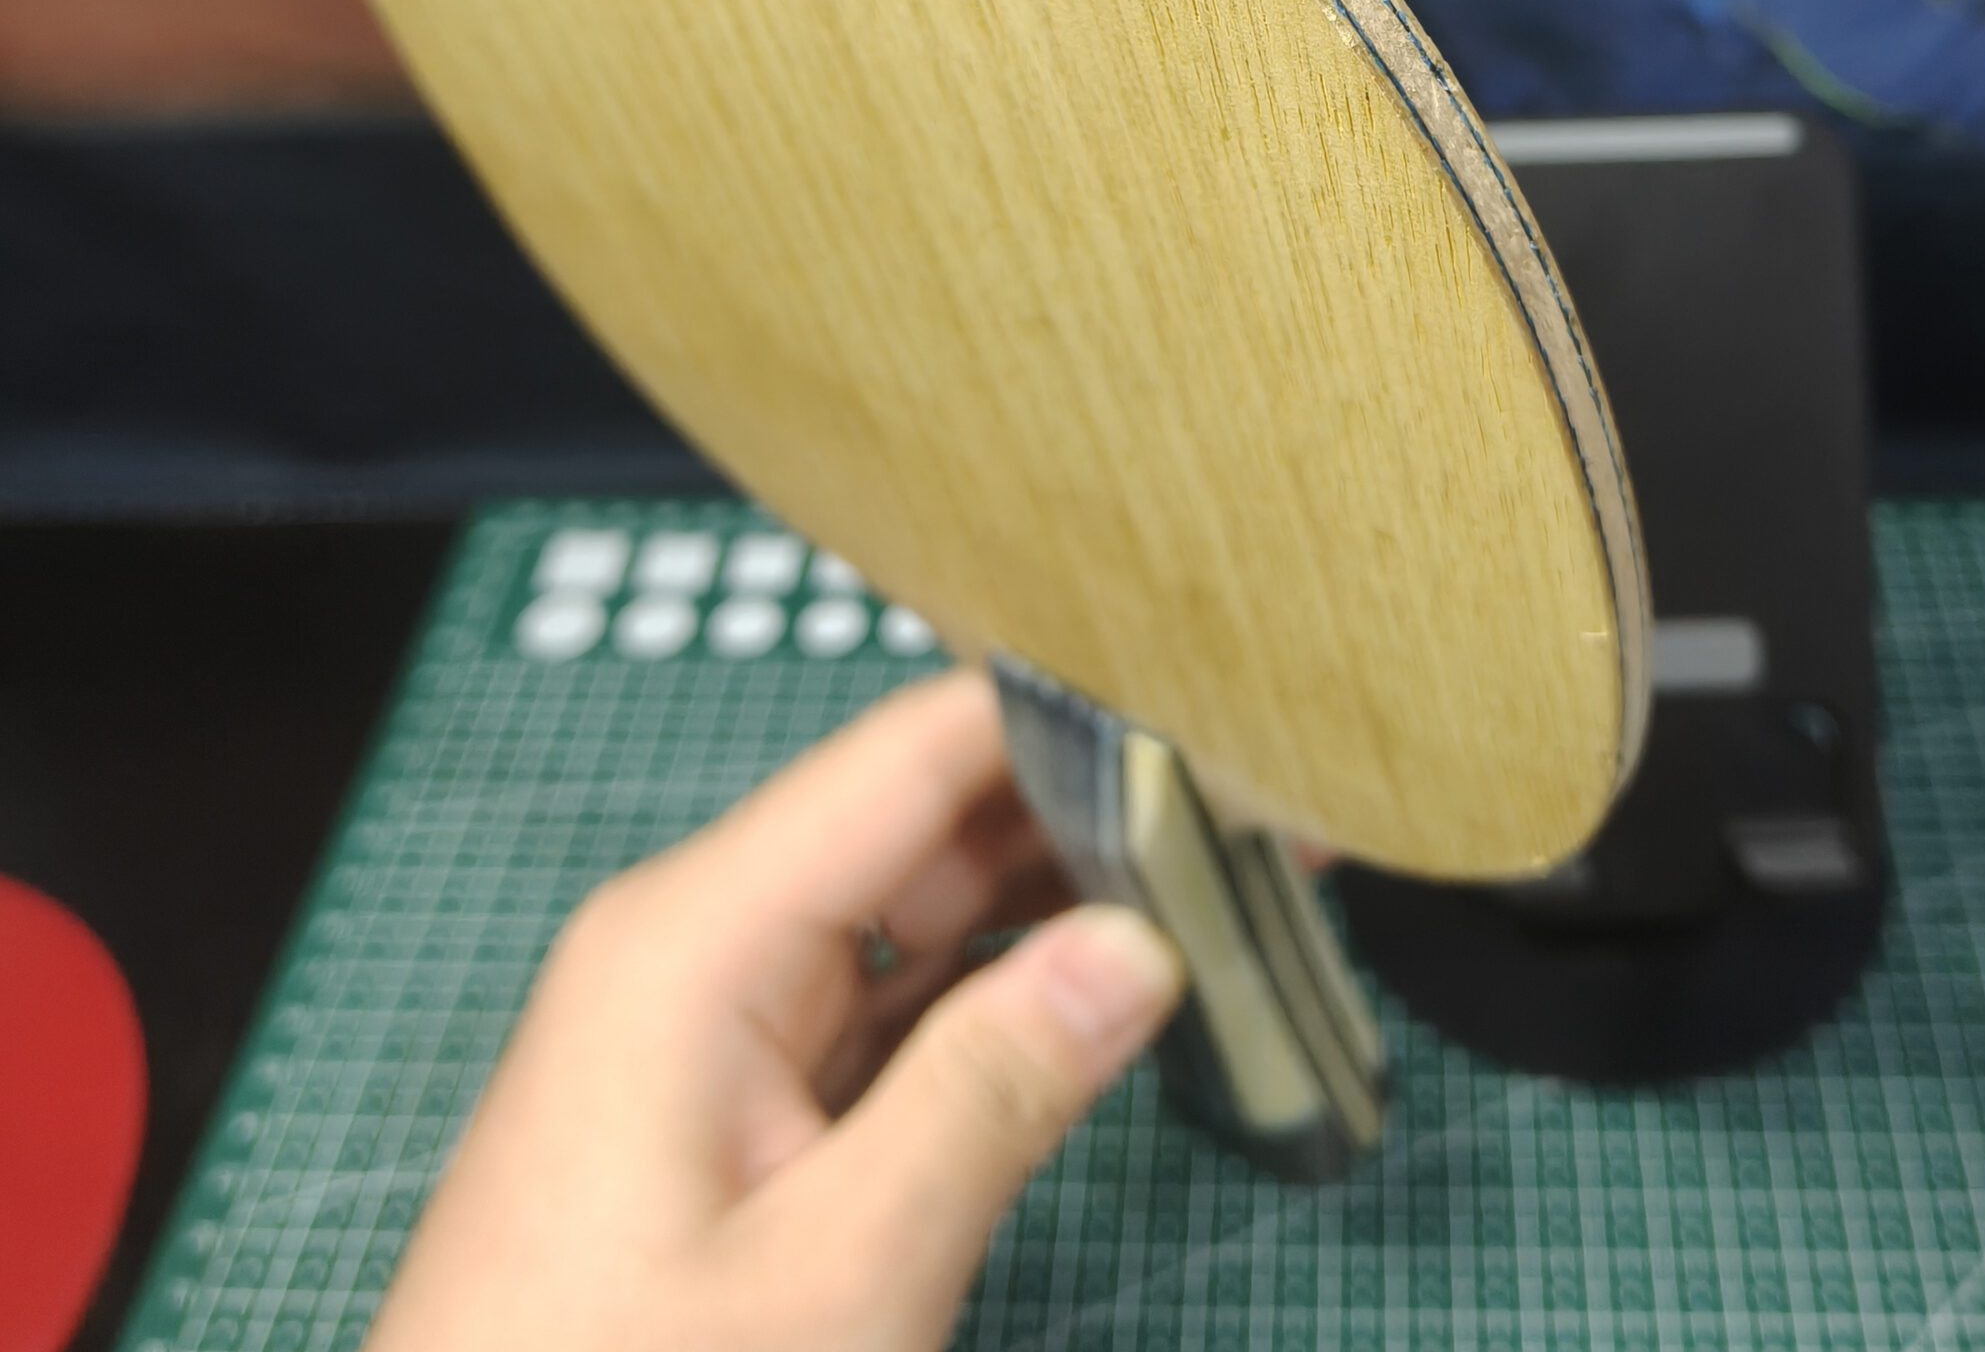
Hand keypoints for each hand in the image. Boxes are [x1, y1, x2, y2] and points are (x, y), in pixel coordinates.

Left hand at [364, 669, 1184, 1351]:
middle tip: (1261, 823)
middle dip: (1090, 813)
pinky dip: (995, 995)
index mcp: (700, 934)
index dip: (1074, 726)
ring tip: (1219, 888)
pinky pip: (886, 1003)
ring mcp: (713, 1023)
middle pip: (926, 818)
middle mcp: (701, 943)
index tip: (1224, 732)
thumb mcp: (835, 1279)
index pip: (918, 752)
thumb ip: (994, 1092)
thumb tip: (1142, 943)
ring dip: (1056, 904)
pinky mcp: (731, 1104)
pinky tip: (1103, 992)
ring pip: (918, 910)